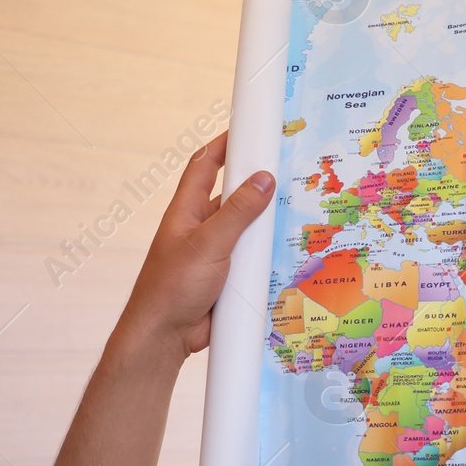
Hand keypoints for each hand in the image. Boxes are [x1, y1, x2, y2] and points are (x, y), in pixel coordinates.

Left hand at [116, 131, 275, 359]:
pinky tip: (293, 252)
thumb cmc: (172, 287)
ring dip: (268, 223)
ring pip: (247, 229)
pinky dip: (269, 255)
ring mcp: (215, 253)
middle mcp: (201, 228)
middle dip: (258, 184)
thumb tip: (264, 178)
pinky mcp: (227, 277)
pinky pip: (252, 259)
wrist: (163, 338)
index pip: (205, 166)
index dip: (223, 144)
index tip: (248, 128)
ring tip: (302, 210)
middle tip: (290, 170)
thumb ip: (238, 212)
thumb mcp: (209, 243)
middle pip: (234, 196)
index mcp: (188, 211)